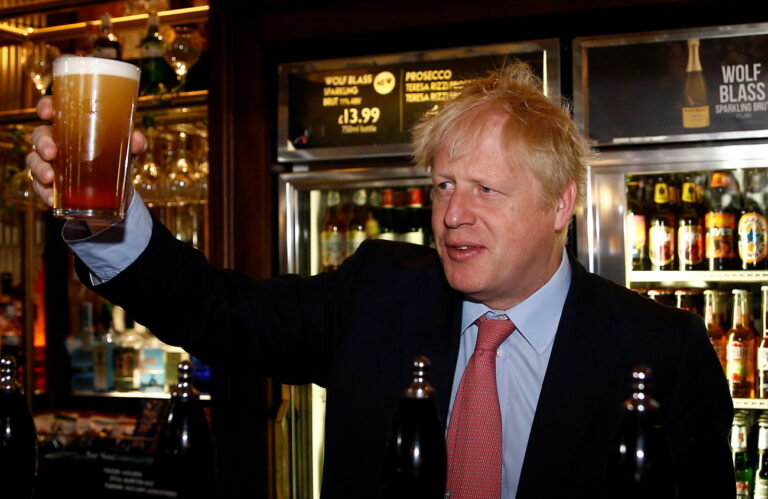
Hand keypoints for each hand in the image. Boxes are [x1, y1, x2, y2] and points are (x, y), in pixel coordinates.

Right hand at [26, 96, 146, 207]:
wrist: (117, 191)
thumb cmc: (117, 159)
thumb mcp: (128, 151)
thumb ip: (135, 143)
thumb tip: (136, 141)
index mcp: (72, 126)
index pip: (53, 110)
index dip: (45, 107)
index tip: (46, 113)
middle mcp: (57, 142)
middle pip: (40, 136)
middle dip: (42, 143)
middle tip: (51, 152)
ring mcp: (51, 163)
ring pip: (35, 161)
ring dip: (39, 169)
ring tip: (50, 178)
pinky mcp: (50, 185)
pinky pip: (40, 187)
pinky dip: (44, 193)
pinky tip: (51, 199)